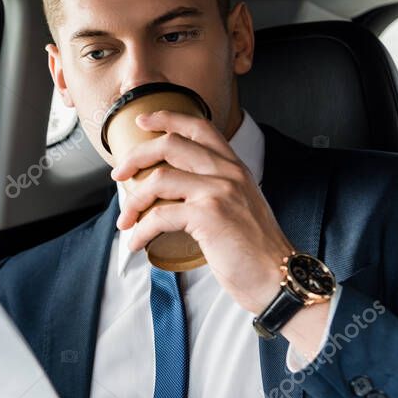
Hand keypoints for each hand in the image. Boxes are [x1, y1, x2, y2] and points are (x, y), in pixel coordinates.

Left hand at [111, 110, 293, 313]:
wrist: (279, 278)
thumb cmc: (256, 251)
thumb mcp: (240, 207)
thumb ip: (215, 191)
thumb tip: (172, 195)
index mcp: (235, 168)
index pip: (200, 127)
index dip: (167, 118)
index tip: (143, 121)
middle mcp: (228, 173)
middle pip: (170, 145)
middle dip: (136, 157)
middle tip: (118, 175)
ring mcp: (219, 192)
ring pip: (159, 179)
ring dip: (133, 201)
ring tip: (125, 221)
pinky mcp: (209, 216)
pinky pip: (160, 216)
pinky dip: (141, 230)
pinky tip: (136, 243)